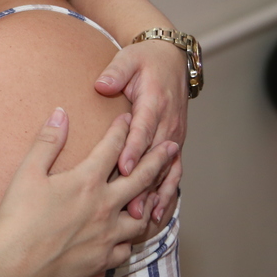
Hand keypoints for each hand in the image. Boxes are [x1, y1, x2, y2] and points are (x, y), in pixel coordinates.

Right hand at [0, 108, 179, 276]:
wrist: (15, 265)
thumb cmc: (17, 217)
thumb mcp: (27, 172)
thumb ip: (48, 141)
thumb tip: (61, 113)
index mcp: (87, 181)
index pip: (112, 148)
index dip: (122, 129)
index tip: (129, 118)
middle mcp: (104, 207)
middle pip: (141, 178)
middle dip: (158, 159)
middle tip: (172, 147)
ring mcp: (106, 236)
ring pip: (141, 217)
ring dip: (151, 203)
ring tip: (158, 195)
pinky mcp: (102, 260)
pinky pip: (126, 249)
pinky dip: (130, 240)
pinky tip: (128, 237)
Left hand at [94, 39, 187, 222]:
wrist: (170, 58)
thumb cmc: (144, 60)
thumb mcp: (128, 59)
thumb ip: (116, 72)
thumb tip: (102, 84)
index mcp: (154, 102)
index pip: (143, 130)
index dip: (134, 150)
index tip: (123, 167)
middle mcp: (167, 122)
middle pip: (155, 157)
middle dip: (143, 183)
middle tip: (130, 206)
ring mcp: (173, 135)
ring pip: (166, 169)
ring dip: (156, 194)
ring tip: (143, 217)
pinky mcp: (174, 143)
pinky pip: (173, 171)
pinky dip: (167, 192)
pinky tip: (157, 213)